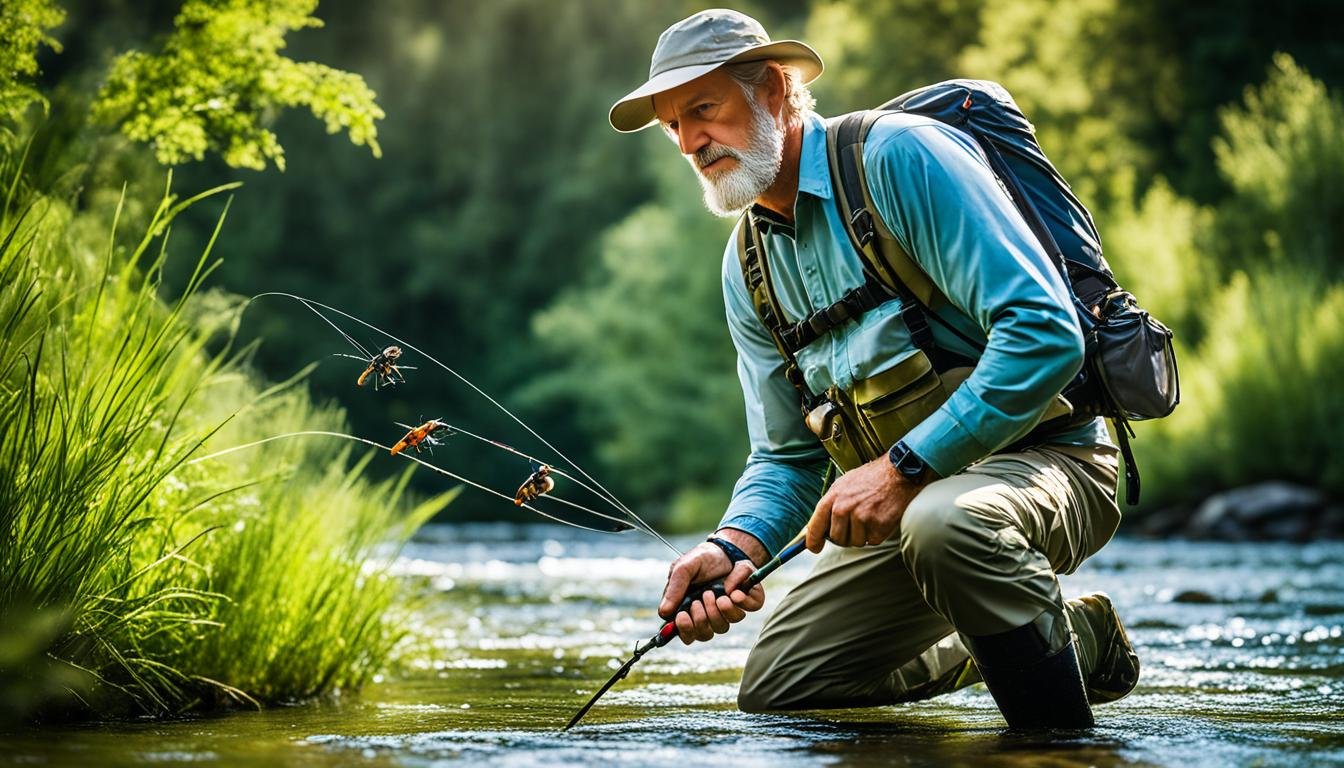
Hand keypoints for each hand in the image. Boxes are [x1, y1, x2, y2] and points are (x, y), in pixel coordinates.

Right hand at [658, 531, 765, 644]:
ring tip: (716, 593)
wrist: (725, 548)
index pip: (686, 635)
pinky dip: (742, 602)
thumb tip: (664, 612)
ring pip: (724, 627)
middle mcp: (708, 615)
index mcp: (689, 610)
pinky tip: (735, 592)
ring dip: (720, 611)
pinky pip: (747, 611)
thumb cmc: (700, 559)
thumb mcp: (683, 568)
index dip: (685, 631)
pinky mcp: (746, 602)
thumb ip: (674, 589)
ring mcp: (727, 611)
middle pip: (705, 634)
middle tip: (702, 597)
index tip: (683, 615)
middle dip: (702, 618)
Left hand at [806, 454, 927, 551]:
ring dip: (862, 535)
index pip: (816, 526)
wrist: (897, 473)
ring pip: (855, 542)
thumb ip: (830, 505)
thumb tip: (818, 526)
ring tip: (869, 516)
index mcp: (833, 497)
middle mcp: (844, 508)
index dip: (813, 541)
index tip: (815, 547)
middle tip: (856, 522)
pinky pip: (872, 541)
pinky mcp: (878, 526)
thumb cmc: (869, 478)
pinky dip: (876, 534)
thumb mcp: (843, 485)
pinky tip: (879, 518)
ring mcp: (861, 517)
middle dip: (845, 535)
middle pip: (837, 539)